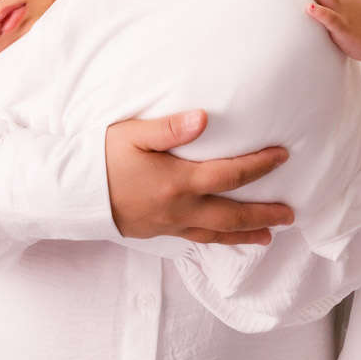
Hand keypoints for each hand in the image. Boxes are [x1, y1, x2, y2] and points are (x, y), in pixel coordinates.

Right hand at [104, 111, 293, 244]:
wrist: (69, 192)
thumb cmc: (99, 156)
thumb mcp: (131, 133)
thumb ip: (169, 127)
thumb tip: (204, 118)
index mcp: (177, 181)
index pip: (230, 174)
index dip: (260, 165)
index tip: (283, 156)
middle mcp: (178, 208)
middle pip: (231, 215)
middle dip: (264, 214)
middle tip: (291, 214)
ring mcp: (168, 224)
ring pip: (216, 233)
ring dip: (245, 235)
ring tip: (269, 238)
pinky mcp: (157, 232)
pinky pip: (196, 240)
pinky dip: (217, 241)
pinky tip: (224, 239)